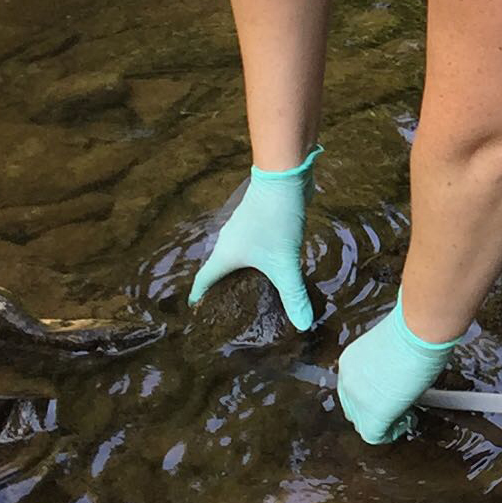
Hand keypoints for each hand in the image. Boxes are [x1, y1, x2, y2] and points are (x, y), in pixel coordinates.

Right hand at [192, 149, 318, 330]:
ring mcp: (243, 230)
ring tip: (253, 292)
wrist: (284, 177)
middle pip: (219, 270)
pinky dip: (257, 260)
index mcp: (224, 254)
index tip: (198, 313)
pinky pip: (252, 247)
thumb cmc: (276, 221)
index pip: (204, 281)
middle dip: (223, 289)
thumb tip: (303, 325)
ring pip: (237, 258)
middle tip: (231, 310)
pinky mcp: (259, 221)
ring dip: (241, 273)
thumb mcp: (284, 262)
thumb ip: (293, 294)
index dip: (200, 298)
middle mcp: (228, 242)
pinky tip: (272, 267)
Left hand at [336, 309, 459, 443]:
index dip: (372, 396)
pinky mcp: (373, 414)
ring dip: (384, 421)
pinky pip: (375, 435)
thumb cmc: (413, 331)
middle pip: (354, 409)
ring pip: (363, 422)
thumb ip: (387, 368)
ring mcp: (358, 398)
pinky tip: (407, 421)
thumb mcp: (393, 348)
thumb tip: (398, 380)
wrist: (419, 332)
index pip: (354, 389)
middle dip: (375, 411)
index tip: (389, 394)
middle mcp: (348, 380)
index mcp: (350, 362)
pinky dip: (392, 432)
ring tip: (405, 413)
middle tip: (397, 406)